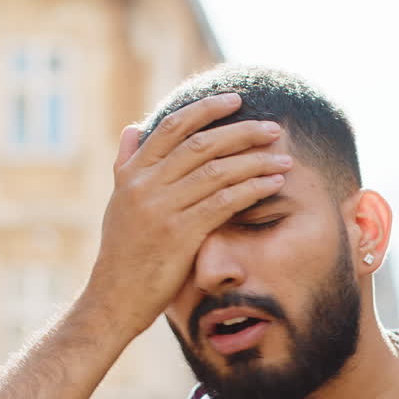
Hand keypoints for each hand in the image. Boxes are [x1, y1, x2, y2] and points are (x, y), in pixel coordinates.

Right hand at [84, 93, 292, 334]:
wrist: (114, 297)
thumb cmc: (122, 253)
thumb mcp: (118, 203)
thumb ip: (126, 164)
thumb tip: (132, 127)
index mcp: (132, 174)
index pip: (172, 127)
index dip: (206, 109)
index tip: (236, 100)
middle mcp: (145, 185)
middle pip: (201, 144)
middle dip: (242, 132)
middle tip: (273, 128)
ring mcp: (162, 208)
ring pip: (217, 171)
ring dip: (256, 161)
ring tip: (283, 158)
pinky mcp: (179, 234)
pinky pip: (223, 202)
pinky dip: (252, 189)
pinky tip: (273, 184)